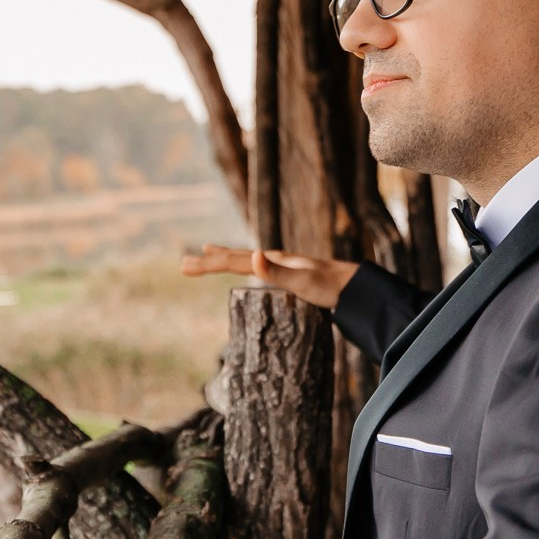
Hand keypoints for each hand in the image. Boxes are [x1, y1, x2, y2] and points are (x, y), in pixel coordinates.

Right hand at [181, 243, 359, 308]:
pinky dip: (242, 264)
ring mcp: (280, 266)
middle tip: (183, 264)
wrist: (354, 287)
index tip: (185, 266)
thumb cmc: (329, 286)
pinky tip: (247, 266)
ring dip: (223, 258)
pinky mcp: (288, 275)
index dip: (208, 264)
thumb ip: (276, 271)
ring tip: (206, 252)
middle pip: (234, 258)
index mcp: (272, 260)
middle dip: (208, 261)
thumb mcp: (302, 281)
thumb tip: (253, 255)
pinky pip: (256, 267)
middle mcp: (273, 260)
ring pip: (244, 260)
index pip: (233, 261)